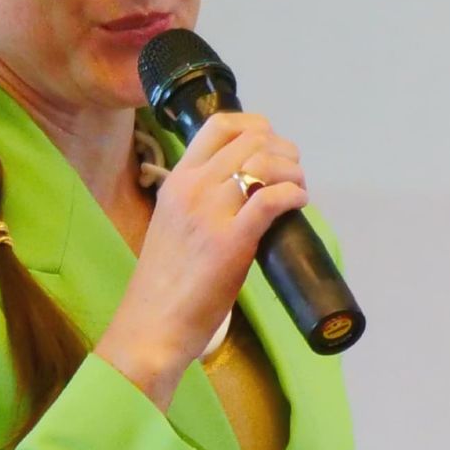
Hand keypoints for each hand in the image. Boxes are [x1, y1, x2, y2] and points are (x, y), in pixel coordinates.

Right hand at [94, 113, 308, 407]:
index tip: (271, 145)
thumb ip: (200, 202)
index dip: (256, 126)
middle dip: (283, 150)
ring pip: (265, 162)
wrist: (152, 325)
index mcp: (176, 181)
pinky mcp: (230, 241)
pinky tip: (298, 205)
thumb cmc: (164, 284)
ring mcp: (210, 213)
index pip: (219, 125)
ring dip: (293, 171)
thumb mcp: (173, 224)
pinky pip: (272, 198)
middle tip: (292, 174)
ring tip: (298, 190)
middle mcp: (192, 187)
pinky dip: (294, 194)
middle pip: (252, 139)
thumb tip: (242, 193)